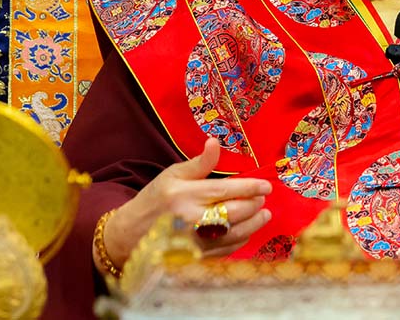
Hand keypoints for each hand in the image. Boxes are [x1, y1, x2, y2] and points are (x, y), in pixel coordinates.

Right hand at [98, 138, 272, 266]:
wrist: (133, 234)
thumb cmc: (156, 199)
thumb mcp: (173, 175)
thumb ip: (199, 163)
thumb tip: (215, 142)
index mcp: (186, 196)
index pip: (226, 191)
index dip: (250, 188)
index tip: (266, 186)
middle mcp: (192, 220)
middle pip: (234, 213)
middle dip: (254, 205)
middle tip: (264, 198)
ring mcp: (196, 242)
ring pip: (235, 234)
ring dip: (254, 224)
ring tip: (264, 214)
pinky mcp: (197, 257)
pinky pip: (226, 250)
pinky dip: (240, 240)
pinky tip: (247, 230)